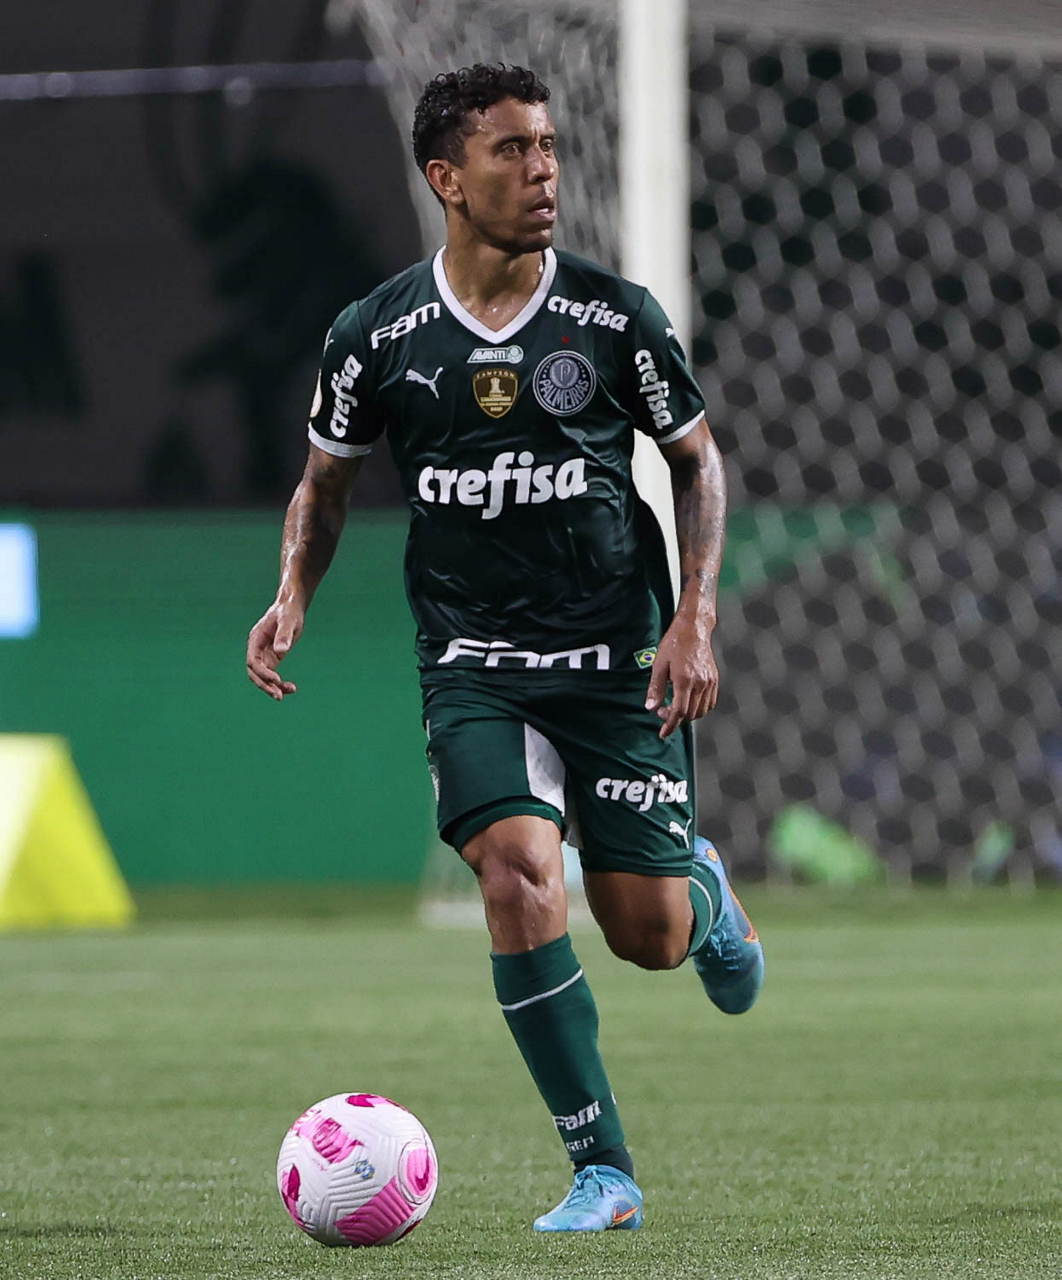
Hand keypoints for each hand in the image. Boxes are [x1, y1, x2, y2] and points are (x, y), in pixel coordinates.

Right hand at [246, 601, 303, 700]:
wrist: (291, 606)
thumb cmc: (289, 611)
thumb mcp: (288, 620)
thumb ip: (284, 634)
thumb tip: (281, 651)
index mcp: (256, 639)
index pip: (253, 661)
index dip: (262, 672)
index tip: (276, 679)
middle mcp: (257, 648)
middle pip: (254, 672)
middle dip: (265, 685)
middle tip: (279, 696)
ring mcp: (264, 654)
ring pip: (263, 676)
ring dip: (272, 687)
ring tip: (288, 693)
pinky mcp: (273, 658)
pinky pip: (272, 675)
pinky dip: (279, 683)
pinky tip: (291, 688)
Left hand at [644, 613, 719, 739]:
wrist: (693, 629)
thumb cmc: (674, 644)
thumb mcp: (659, 665)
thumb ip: (655, 688)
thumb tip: (651, 708)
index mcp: (684, 680)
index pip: (679, 712)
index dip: (670, 725)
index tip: (663, 733)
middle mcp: (700, 683)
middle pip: (690, 714)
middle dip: (675, 719)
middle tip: (663, 712)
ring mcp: (709, 682)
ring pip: (701, 711)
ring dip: (687, 715)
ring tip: (674, 706)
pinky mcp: (714, 680)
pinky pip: (710, 703)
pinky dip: (699, 709)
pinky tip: (688, 702)